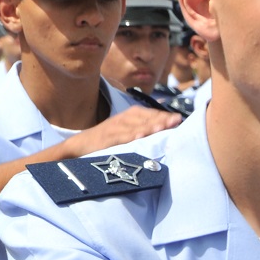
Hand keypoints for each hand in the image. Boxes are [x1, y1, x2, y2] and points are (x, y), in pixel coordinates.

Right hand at [59, 106, 178, 157]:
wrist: (79, 145)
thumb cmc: (106, 139)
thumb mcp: (125, 130)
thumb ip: (143, 128)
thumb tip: (166, 129)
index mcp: (130, 115)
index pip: (151, 114)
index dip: (164, 117)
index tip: (179, 119)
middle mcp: (123, 119)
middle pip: (145, 118)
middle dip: (161, 120)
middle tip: (176, 121)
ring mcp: (114, 128)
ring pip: (135, 126)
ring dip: (149, 126)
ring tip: (163, 127)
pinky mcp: (106, 139)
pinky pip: (121, 137)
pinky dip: (131, 136)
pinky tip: (140, 137)